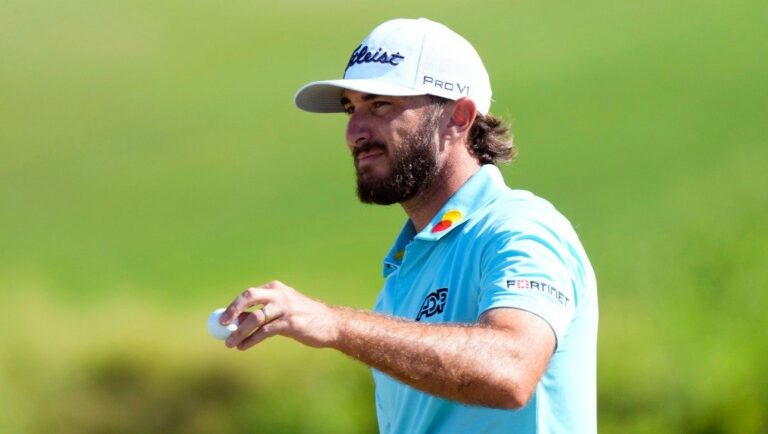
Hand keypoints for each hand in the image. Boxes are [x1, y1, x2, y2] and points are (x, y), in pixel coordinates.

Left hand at [219, 280, 337, 349]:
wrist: (331, 324)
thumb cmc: (304, 318)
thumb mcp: (282, 311)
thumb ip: (262, 313)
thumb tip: (235, 320)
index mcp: (276, 288)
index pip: (249, 294)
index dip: (234, 306)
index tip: (222, 320)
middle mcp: (280, 294)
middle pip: (250, 297)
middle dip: (233, 310)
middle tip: (222, 325)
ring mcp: (286, 308)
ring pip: (255, 317)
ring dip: (239, 332)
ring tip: (230, 343)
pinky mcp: (291, 323)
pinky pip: (265, 332)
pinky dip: (251, 340)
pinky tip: (243, 347)